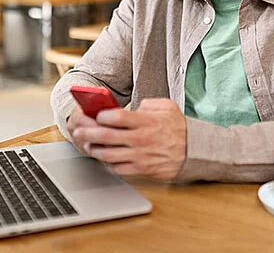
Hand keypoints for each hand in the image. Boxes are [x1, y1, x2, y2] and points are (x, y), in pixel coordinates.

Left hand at [71, 98, 186, 181]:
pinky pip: (119, 168)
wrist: (195, 152)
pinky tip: (105, 158)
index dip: (102, 116)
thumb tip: (135, 106)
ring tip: (88, 146)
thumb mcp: (168, 107)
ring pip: (109, 154)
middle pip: (107, 136)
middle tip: (78, 131)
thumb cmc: (180, 129)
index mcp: (146, 122)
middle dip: (89, 133)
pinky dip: (109, 163)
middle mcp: (141, 139)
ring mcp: (140, 156)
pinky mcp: (142, 169)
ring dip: (95, 150)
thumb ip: (150, 103)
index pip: (117, 117)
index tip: (96, 114)